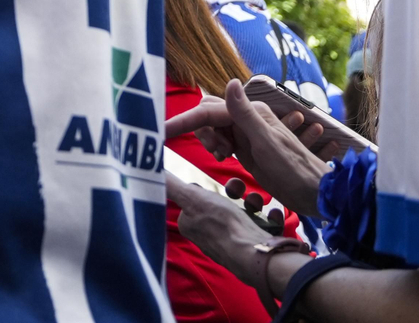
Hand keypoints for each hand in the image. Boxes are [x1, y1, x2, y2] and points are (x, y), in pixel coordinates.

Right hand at [166, 79, 330, 215]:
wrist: (317, 194)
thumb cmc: (295, 170)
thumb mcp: (268, 143)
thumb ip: (246, 114)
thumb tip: (231, 82)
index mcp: (251, 113)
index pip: (208, 112)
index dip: (183, 121)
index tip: (161, 131)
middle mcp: (247, 119)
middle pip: (208, 116)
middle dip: (202, 132)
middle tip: (218, 153)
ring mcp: (246, 134)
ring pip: (213, 128)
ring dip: (210, 141)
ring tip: (224, 158)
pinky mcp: (247, 148)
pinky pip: (221, 140)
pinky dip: (216, 148)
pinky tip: (226, 159)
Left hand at [166, 176, 310, 299]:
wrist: (255, 254)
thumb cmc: (222, 225)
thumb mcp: (192, 197)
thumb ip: (172, 186)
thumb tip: (152, 172)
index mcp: (191, 226)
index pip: (197, 200)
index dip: (207, 190)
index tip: (216, 185)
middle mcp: (210, 236)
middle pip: (222, 205)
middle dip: (235, 194)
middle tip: (241, 190)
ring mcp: (233, 243)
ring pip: (244, 214)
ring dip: (253, 203)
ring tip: (259, 201)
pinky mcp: (255, 247)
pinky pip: (262, 227)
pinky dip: (269, 218)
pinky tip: (274, 214)